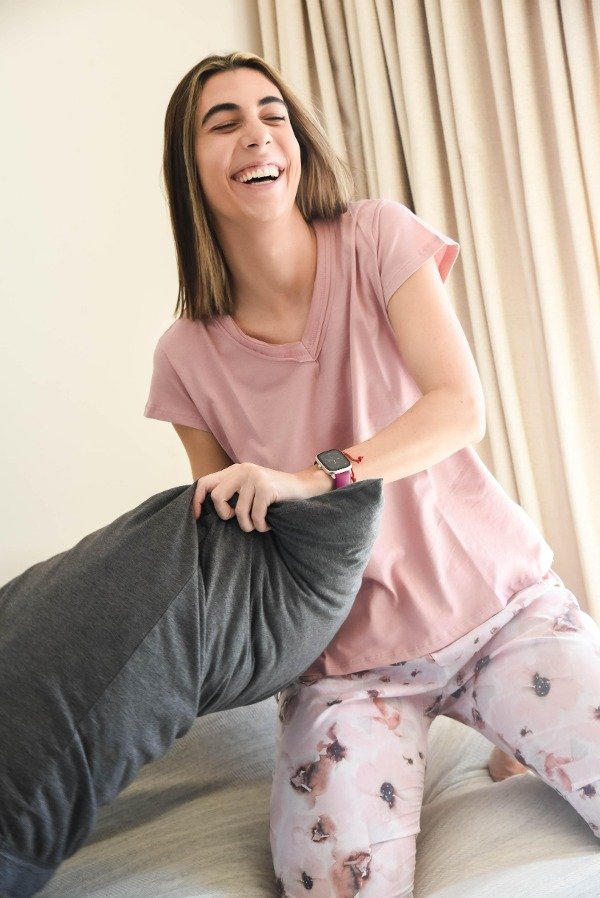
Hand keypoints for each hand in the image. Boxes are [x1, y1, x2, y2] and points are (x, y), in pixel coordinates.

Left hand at [192, 461, 331, 531]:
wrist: (304, 487)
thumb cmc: (275, 494)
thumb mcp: (249, 488)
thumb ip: (231, 492)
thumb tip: (206, 510)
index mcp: (234, 470)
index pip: (204, 482)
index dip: (197, 501)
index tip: (197, 518)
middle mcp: (242, 470)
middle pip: (217, 497)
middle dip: (225, 515)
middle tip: (239, 519)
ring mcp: (255, 477)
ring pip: (238, 511)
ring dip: (248, 525)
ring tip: (259, 524)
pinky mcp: (266, 487)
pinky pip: (255, 516)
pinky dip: (261, 525)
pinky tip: (268, 524)